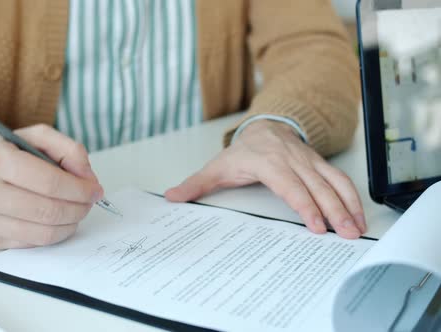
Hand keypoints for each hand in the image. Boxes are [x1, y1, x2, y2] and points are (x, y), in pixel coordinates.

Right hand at [0, 124, 102, 248]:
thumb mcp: (31, 137)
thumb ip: (67, 149)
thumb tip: (89, 179)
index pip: (51, 183)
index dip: (81, 190)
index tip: (95, 191)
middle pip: (50, 211)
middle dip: (79, 209)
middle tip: (89, 202)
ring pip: (43, 233)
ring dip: (70, 224)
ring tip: (76, 212)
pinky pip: (31, 244)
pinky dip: (51, 234)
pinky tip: (55, 221)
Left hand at [165, 120, 365, 238]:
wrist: (266, 126)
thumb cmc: (242, 152)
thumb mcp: (217, 166)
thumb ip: (196, 184)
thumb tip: (171, 197)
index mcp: (267, 161)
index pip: (289, 185)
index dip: (304, 205)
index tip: (315, 226)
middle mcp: (292, 159)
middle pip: (316, 186)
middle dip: (333, 211)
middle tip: (344, 235)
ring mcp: (309, 161)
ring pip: (333, 182)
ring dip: (348, 205)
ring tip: (357, 229)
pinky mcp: (320, 164)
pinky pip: (340, 179)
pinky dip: (352, 197)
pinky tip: (358, 215)